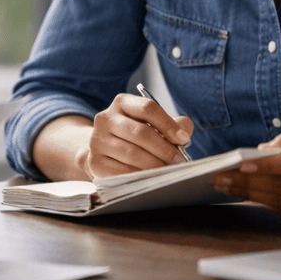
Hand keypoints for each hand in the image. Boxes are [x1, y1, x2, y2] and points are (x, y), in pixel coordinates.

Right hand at [80, 94, 194, 178]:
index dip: (168, 124)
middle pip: (140, 132)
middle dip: (164, 149)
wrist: (105, 149)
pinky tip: (150, 176)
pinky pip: (122, 171)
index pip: (147, 108)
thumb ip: (173, 124)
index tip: (183, 139)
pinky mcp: (95, 161)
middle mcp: (106, 118)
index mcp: (122, 103)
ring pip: (132, 153)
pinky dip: (140, 175)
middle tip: (178, 160)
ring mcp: (98, 140)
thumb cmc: (135, 135)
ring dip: (155, 164)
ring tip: (167, 170)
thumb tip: (185, 130)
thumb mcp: (152, 123)